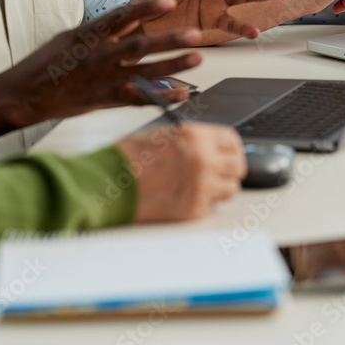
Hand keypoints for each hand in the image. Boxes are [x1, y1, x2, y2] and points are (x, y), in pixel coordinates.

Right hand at [0, 0, 203, 152]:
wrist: (24, 95)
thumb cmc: (46, 63)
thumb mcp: (69, 38)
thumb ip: (101, 29)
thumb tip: (129, 17)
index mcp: (88, 35)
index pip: (121, 17)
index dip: (145, 8)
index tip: (168, 0)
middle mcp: (98, 56)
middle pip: (139, 45)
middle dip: (169, 40)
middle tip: (195, 34)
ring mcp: (103, 80)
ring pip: (144, 72)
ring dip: (173, 66)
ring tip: (197, 59)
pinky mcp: (105, 100)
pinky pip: (139, 99)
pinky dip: (162, 97)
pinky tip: (182, 94)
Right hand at [118, 123, 246, 220]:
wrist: (107, 183)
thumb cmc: (127, 158)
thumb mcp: (162, 135)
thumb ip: (190, 141)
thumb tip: (211, 148)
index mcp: (194, 135)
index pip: (232, 140)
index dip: (232, 149)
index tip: (229, 155)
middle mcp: (203, 158)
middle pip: (238, 167)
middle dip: (229, 171)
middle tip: (218, 175)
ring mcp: (201, 185)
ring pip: (230, 190)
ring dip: (218, 190)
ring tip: (197, 188)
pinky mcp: (193, 208)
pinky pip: (210, 207)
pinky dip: (200, 205)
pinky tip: (180, 198)